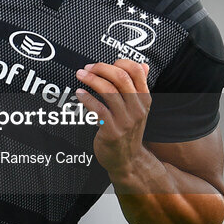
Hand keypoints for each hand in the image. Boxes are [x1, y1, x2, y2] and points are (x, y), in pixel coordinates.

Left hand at [74, 59, 151, 174]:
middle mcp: (137, 108)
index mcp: (144, 99)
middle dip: (101, 68)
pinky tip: (79, 93)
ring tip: (80, 75)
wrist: (127, 161)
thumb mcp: (139, 109)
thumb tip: (143, 65)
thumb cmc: (129, 132)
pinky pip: (98, 109)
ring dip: (91, 79)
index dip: (119, 62)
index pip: (137, 71)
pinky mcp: (112, 131)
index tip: (104, 64)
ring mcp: (125, 120)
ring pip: (108, 91)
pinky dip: (86, 98)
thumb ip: (139, 87)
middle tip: (87, 68)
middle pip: (121, 77)